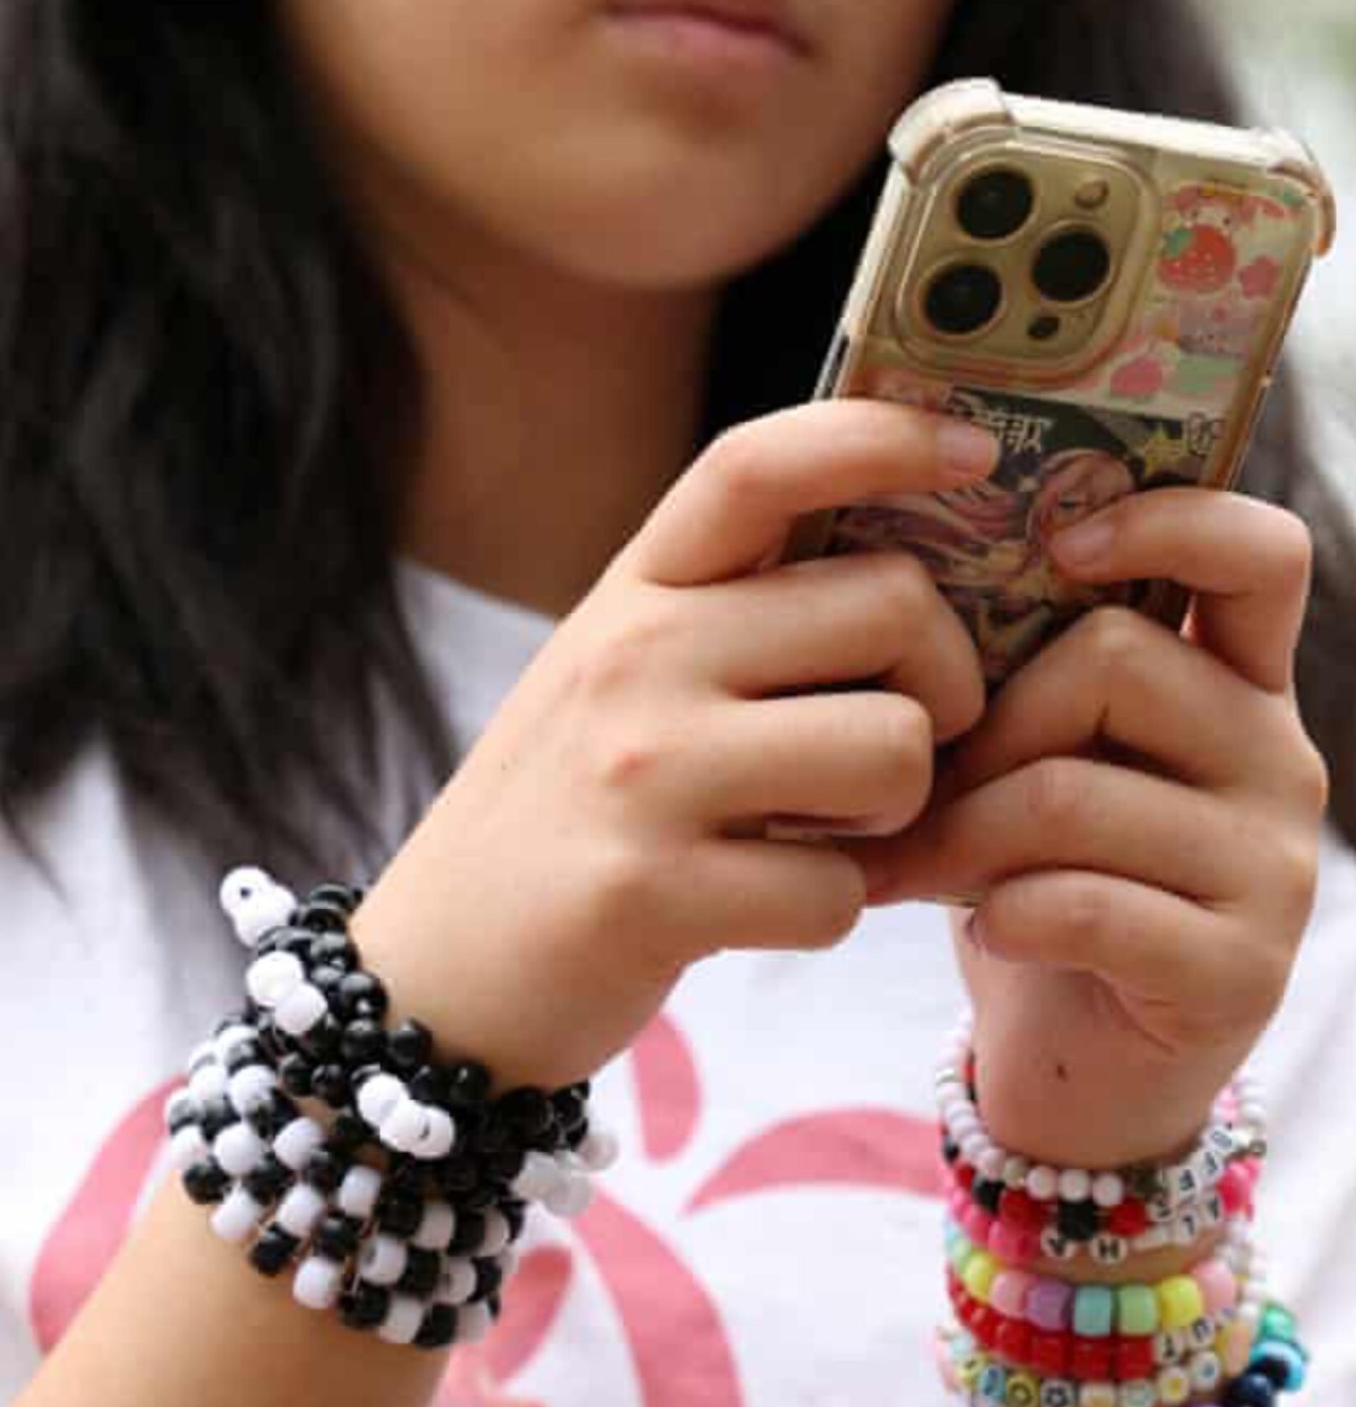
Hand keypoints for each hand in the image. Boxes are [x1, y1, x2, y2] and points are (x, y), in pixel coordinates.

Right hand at [352, 402, 993, 1085]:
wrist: (435, 971)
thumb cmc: (560, 818)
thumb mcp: (619, 684)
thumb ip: (731, 625)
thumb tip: (910, 590)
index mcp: (635, 594)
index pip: (758, 467)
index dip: (880, 436)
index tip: (972, 453)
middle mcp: (637, 658)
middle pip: (891, 605)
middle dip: (945, 684)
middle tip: (900, 740)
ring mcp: (641, 773)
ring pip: (891, 750)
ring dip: (894, 812)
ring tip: (825, 833)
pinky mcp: (652, 892)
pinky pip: (837, 893)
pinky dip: (831, 912)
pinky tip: (768, 908)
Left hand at [854, 489, 1328, 1164]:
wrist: (1078, 1062)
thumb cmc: (1037, 884)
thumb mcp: (1028, 766)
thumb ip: (1016, 685)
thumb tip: (896, 599)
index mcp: (1230, 686)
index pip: (1255, 556)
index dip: (1167, 521)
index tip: (1062, 548)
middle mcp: (1275, 758)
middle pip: (1113, 660)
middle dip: (981, 728)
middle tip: (913, 790)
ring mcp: (1272, 867)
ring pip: (1070, 791)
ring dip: (957, 835)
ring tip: (907, 868)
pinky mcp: (1239, 970)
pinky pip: (1084, 905)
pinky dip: (1003, 915)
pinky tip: (985, 928)